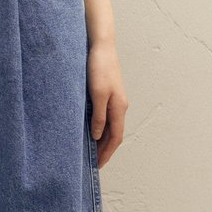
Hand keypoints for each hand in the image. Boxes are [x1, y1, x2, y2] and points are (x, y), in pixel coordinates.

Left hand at [86, 40, 128, 168]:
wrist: (101, 46)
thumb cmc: (99, 68)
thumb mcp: (97, 94)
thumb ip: (99, 116)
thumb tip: (98, 136)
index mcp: (119, 108)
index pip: (116, 138)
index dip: (107, 153)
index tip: (98, 166)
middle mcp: (120, 106)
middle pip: (114, 135)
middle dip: (105, 150)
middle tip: (94, 163)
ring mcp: (115, 101)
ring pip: (111, 127)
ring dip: (103, 140)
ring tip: (92, 152)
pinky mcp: (109, 95)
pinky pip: (106, 118)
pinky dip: (101, 129)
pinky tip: (92, 131)